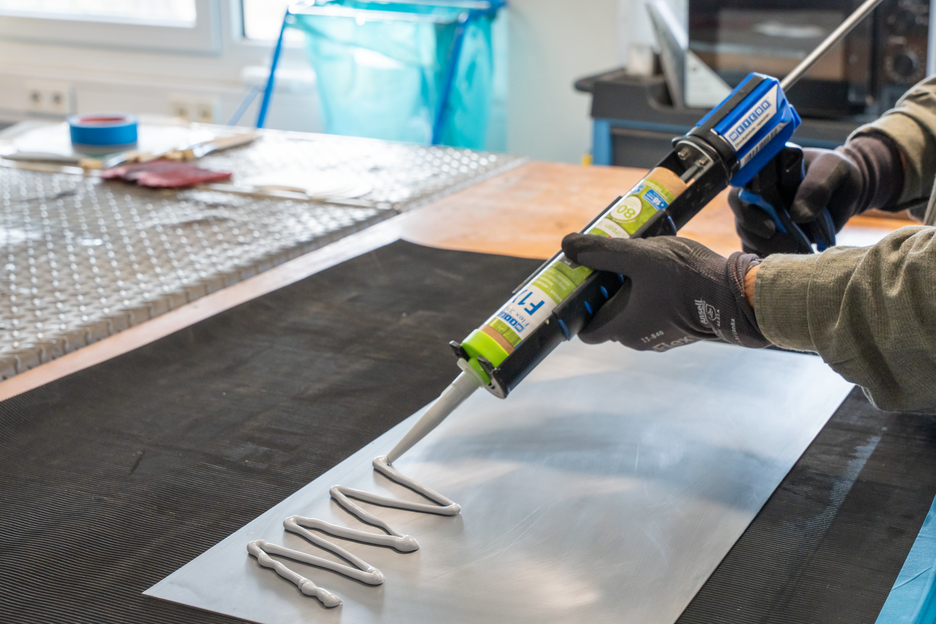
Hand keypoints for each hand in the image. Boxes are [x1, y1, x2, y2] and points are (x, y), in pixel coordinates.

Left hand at [560, 234, 767, 351]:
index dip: (578, 311)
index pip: (586, 331)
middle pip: (609, 318)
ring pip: (634, 314)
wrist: (738, 296)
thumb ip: (603, 252)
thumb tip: (567, 245)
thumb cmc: (687, 278)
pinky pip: (655, 313)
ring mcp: (661, 337)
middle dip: (606, 294)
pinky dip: (651, 296)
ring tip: (638, 263)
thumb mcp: (640, 257)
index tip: (580, 286)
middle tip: (609, 265)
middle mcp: (639, 340)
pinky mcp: (680, 329)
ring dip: (631, 293)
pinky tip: (661, 273)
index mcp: (623, 328)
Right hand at [728, 135, 902, 255]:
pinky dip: (766, 255)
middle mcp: (756, 191)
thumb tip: (797, 216)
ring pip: (746, 232)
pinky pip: (755, 247)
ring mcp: (759, 213)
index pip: (741, 187)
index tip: (770, 226)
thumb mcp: (834, 170)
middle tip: (788, 242)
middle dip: (758, 232)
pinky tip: (787, 256)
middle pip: (741, 212)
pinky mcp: (766, 233)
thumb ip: (817, 186)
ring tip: (795, 248)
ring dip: (765, 246)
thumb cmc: (837, 173)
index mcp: (766, 169)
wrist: (845, 193)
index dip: (746, 207)